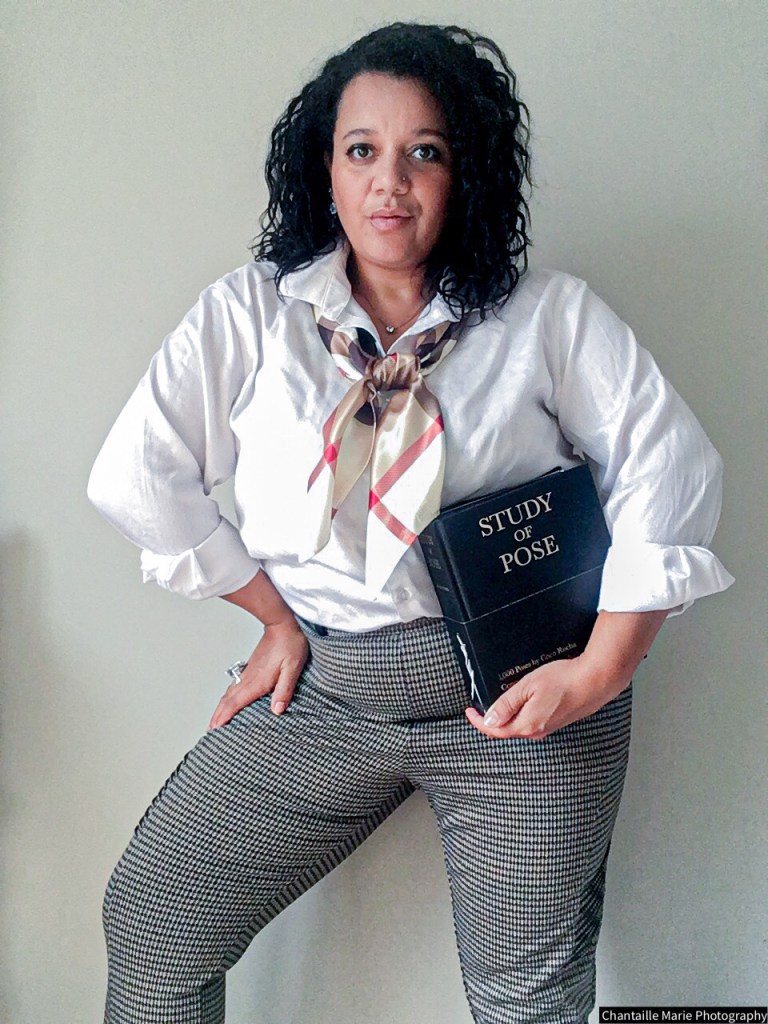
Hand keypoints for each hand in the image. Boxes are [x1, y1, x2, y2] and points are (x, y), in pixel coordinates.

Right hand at [208, 618, 308, 729]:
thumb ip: (284, 690)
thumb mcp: (292, 668)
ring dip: (221, 707)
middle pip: (228, 700)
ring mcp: (248, 672)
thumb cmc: (289, 644)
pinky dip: (228, 698)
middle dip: (217, 716)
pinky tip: (229, 700)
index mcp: (257, 681)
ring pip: (229, 693)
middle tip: (209, 730)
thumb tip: (277, 710)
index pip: (236, 703)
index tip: (214, 729)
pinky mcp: (251, 668)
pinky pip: (234, 687)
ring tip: (215, 720)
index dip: (224, 717)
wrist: (282, 624)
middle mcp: (249, 678)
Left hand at [464, 655, 627, 740]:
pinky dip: (520, 715)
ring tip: (498, 704)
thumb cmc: (564, 680)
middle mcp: (537, 732)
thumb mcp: (527, 687)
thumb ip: (506, 705)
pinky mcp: (556, 722)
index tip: (469, 711)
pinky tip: (521, 703)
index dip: (478, 722)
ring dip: (506, 718)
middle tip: (479, 707)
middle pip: (506, 730)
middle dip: (491, 721)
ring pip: (519, 727)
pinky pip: (531, 723)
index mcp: (527, 725)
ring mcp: (548, 728)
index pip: (495, 730)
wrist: (595, 681)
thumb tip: (489, 721)